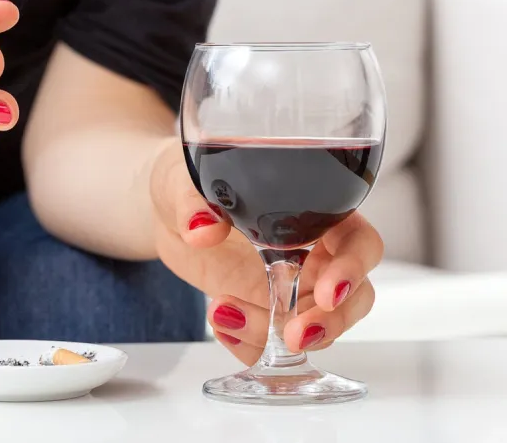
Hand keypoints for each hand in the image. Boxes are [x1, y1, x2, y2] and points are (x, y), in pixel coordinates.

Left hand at [150, 139, 382, 365]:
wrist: (168, 213)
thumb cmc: (190, 180)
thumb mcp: (185, 182)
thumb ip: (195, 204)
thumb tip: (201, 229)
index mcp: (316, 211)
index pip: (359, 242)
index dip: (352, 269)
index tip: (328, 294)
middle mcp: (313, 252)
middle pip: (353, 296)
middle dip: (329, 322)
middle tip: (293, 335)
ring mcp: (291, 286)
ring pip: (315, 325)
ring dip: (275, 334)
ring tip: (223, 315)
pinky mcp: (264, 310)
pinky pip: (275, 343)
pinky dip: (253, 347)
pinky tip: (222, 326)